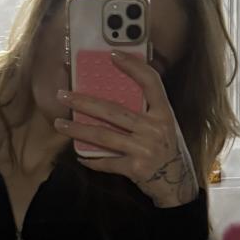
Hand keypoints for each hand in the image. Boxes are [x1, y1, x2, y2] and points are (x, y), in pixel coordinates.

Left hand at [55, 52, 199, 208]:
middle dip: (84, 102)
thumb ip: (147, 113)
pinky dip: (91, 160)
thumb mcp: (165, 127)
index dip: (133, 66)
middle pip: (113, 110)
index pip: (150, 82)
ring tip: (60, 124)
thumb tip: (112, 98)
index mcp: (164, 114)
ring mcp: (145, 149)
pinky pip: (107, 162)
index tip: (113, 55)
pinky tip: (79, 155)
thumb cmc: (168, 152)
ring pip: (104, 135)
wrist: (178, 184)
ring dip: (78, 129)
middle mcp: (155, 129)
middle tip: (64, 95)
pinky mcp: (136, 168)